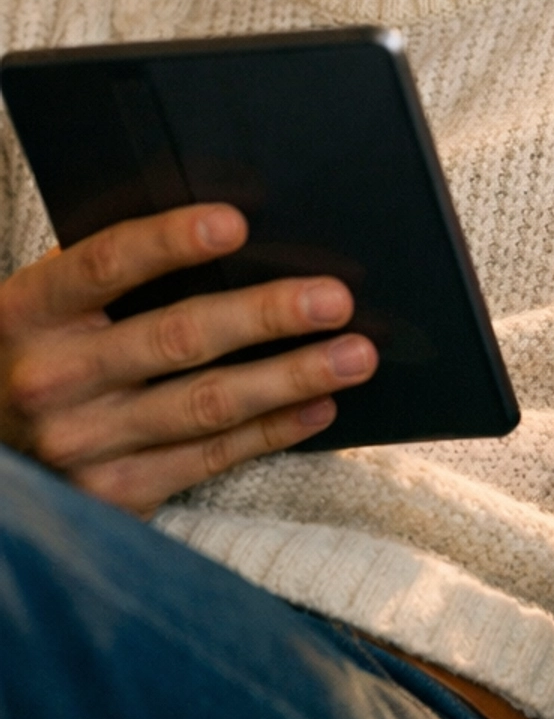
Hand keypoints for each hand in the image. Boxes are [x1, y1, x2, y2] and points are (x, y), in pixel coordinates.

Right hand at [0, 203, 377, 515]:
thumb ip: (112, 273)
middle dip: (265, 316)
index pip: (104, 264)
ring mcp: (82, 445)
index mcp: (29, 311)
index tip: (236, 222)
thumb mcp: (49, 306)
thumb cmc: (42, 351)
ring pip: (205, 406)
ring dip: (290, 378)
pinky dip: (271, 431)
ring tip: (355, 355)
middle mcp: (51, 380)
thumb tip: (234, 233)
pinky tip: (319, 406)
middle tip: (335, 298)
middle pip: (175, 338)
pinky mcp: (113, 496)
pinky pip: (208, 459)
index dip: (169, 242)